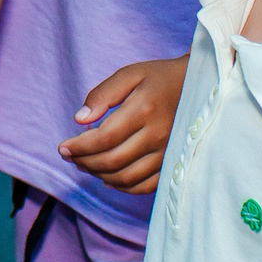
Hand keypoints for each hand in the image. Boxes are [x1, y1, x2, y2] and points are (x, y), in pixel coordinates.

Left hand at [59, 58, 186, 193]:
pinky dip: (123, 187)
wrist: (200, 86)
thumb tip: (80, 119)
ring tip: (85, 165)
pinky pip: (145, 186)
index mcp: (144, 109)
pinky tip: (108, 178)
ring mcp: (167, 152)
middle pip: (112, 160)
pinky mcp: (173, 163)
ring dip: (99, 175)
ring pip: (126, 176)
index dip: (79, 146)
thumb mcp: (130, 74)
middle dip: (85, 161)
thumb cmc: (159, 78)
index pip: (104, 137)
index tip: (62, 147)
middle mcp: (157, 134)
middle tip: (69, 156)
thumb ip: (103, 94)